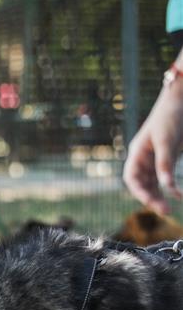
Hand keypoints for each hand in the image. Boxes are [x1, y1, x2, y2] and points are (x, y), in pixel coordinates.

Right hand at [122, 86, 182, 213]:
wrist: (181, 98)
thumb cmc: (171, 116)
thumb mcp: (167, 141)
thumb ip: (165, 164)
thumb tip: (167, 187)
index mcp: (137, 152)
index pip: (132, 178)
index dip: (139, 192)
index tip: (151, 203)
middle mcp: (143, 157)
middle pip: (142, 183)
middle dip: (151, 198)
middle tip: (166, 211)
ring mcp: (154, 157)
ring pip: (152, 182)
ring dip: (159, 195)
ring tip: (169, 208)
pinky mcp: (167, 156)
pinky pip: (163, 176)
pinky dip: (168, 186)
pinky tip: (175, 194)